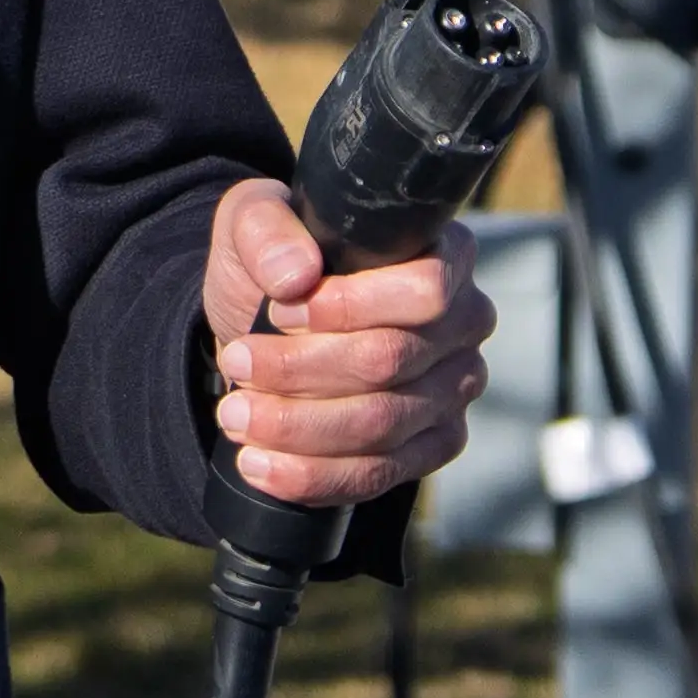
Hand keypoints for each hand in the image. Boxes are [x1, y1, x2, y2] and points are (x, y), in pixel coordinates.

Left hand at [201, 175, 493, 512]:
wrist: (266, 324)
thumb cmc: (274, 262)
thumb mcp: (253, 222)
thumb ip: (267, 230)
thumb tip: (295, 276)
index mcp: (442, 255)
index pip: (425, 290)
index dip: (348, 308)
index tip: (279, 311)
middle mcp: (464, 324)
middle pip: (391, 361)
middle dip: (301, 370)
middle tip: (236, 363)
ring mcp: (454, 390)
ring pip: (382, 425)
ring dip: (298, 426)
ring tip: (234, 415)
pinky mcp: (432, 445)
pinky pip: (380, 474)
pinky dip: (313, 475)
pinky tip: (260, 465)